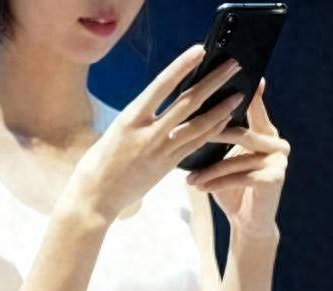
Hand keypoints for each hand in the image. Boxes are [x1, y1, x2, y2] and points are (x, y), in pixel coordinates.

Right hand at [70, 45, 243, 222]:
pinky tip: (224, 122)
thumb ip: (136, 121)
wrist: (94, 199)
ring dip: (220, 108)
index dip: (181, 67)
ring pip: (198, 125)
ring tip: (238, 94)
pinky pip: (194, 146)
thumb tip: (154, 109)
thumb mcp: (113, 133)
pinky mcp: (166, 167)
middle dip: (213, 81)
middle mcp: (147, 133)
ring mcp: (159, 151)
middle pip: (187, 102)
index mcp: (129, 120)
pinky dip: (211, 131)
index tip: (199, 50)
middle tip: (233, 65)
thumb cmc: (96, 165)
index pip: (160, 86)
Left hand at [186, 78, 288, 240]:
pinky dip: (215, 183)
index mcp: (265, 131)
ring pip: (236, 158)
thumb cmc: (230, 187)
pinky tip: (197, 187)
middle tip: (175, 135)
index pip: (252, 108)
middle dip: (208, 136)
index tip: (230, 77)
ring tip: (187, 178)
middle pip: (240, 133)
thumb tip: (185, 116)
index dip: (244, 93)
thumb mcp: (222, 160)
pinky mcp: (274, 179)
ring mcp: (278, 160)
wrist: (248, 221)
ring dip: (208, 169)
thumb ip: (216, 138)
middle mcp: (276, 141)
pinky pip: (238, 177)